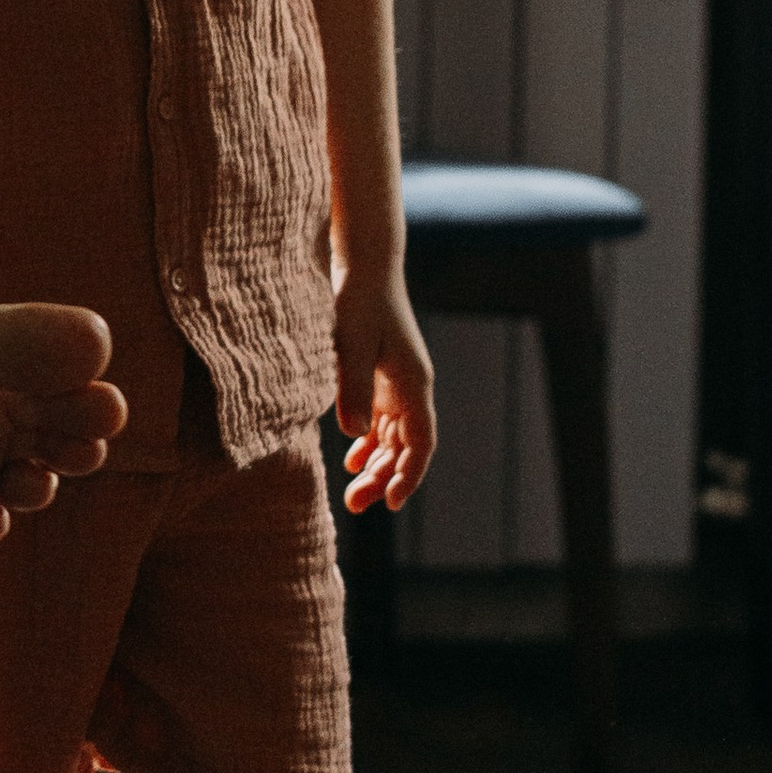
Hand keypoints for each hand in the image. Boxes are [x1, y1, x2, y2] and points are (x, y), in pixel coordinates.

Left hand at [335, 262, 435, 515]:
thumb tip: (354, 436)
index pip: (421, 443)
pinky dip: (371, 443)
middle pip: (406, 447)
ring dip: (378, 465)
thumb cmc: (358, 301)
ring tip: (354, 493)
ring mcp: (398, 383)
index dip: (408, 476)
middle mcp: (412, 387)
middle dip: (385, 478)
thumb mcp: (350, 344)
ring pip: (394, 438)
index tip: (391, 504)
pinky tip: (353, 459)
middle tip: (357, 506)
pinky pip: (383, 421)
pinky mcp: (382, 376)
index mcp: (413, 383)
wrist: (365, 267)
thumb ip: (353, 389)